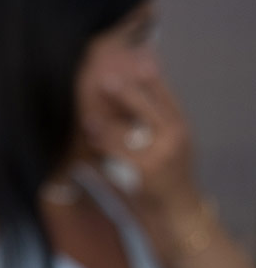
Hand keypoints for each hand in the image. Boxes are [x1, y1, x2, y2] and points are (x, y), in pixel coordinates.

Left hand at [85, 73, 200, 215]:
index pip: (168, 98)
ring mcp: (160, 154)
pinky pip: (118, 151)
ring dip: (105, 120)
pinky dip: (102, 141)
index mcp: (181, 127)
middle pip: (148, 110)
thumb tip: (131, 96)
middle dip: (127, 94)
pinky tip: (90, 132)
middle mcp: (174, 138)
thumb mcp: (172, 145)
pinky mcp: (145, 170)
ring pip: (128, 131)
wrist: (177, 208)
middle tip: (106, 78)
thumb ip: (158, 124)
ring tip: (88, 111)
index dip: (153, 79)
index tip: (141, 58)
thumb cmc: (170, 174)